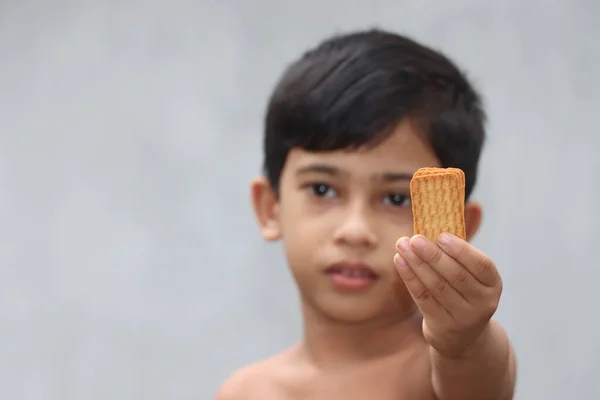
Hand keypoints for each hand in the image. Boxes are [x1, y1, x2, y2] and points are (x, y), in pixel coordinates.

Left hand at [393, 233, 502, 357]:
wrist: (462, 336)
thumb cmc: (463, 292)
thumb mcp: (471, 276)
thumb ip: (458, 253)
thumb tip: (435, 224)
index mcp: (493, 285)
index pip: (482, 265)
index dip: (462, 250)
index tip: (441, 236)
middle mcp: (482, 303)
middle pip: (455, 276)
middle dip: (432, 255)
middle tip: (415, 238)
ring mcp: (462, 317)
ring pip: (436, 286)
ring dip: (416, 263)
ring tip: (402, 245)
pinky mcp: (442, 325)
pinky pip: (422, 297)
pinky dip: (409, 277)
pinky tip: (399, 261)